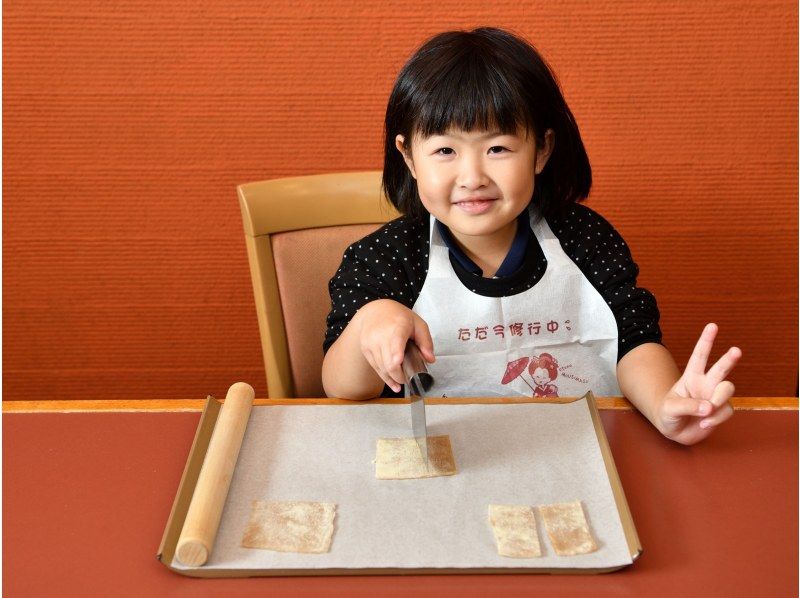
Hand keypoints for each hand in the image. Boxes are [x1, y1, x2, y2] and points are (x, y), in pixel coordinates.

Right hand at [355, 299, 434, 392]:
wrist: (376, 310)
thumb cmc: (399, 317)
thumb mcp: (418, 323)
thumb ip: (426, 341)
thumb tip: (430, 359)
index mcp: (398, 326)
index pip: (395, 340)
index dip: (396, 352)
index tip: (398, 361)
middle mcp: (381, 335)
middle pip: (388, 362)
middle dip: (399, 376)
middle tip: (408, 379)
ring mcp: (371, 342)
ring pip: (381, 367)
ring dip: (392, 378)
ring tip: (401, 381)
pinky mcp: (365, 348)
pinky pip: (375, 367)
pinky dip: (384, 377)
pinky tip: (392, 383)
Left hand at [655, 323, 741, 444]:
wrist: (674, 431)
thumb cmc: (668, 414)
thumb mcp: (670, 408)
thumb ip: (687, 406)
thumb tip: (709, 407)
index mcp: (691, 376)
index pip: (699, 355)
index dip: (706, 341)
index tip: (712, 326)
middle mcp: (706, 383)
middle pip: (721, 368)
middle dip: (729, 359)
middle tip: (736, 350)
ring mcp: (715, 396)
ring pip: (728, 389)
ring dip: (719, 399)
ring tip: (707, 410)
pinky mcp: (721, 411)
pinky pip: (726, 411)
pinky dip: (716, 418)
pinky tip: (704, 424)